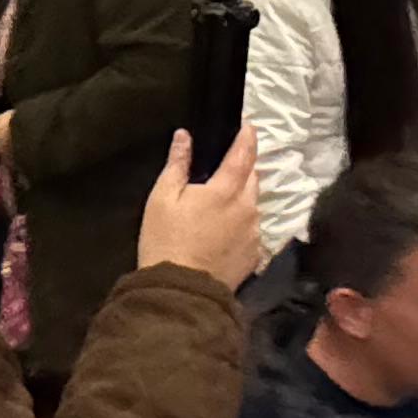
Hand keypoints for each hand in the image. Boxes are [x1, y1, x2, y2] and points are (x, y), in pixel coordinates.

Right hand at [133, 122, 260, 288]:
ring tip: (219, 206)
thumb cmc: (166, 240)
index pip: (244, 154)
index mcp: (226, 190)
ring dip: (242, 198)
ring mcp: (255, 233)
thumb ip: (177, 164)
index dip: (247, 136)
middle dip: (243, 168)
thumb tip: (185, 136)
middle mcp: (248, 208)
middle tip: (225, 168)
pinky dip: (242, 224)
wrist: (180, 292)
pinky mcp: (255, 254)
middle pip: (253, 178)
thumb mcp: (162, 198)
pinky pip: (252, 229)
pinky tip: (223, 233)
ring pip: (253, 204)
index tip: (248, 125)